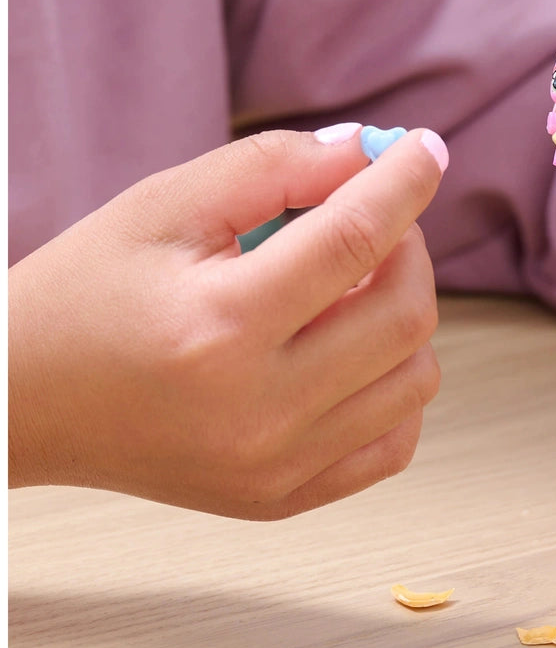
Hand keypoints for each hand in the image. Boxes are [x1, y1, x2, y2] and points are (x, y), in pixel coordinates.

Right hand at [8, 126, 448, 518]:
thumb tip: (366, 155)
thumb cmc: (87, 293)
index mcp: (220, 326)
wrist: (26, 402)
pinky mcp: (283, 497)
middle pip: (405, 315)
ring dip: (405, 315)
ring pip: (416, 379)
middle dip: (410, 248)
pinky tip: (351, 351)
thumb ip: (272, 168)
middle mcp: (259, 411)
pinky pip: (393, 441)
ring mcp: (277, 467)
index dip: (402, 184)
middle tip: (372, 221)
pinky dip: (394, 384)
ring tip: (350, 289)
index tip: (424, 149)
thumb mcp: (163, 206)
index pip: (354, 241)